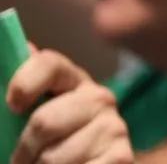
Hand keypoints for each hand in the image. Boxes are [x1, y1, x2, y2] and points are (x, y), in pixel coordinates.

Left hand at [6, 49, 131, 163]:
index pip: (48, 64)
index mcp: (71, 81)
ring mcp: (114, 128)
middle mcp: (99, 98)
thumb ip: (26, 90)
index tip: (12, 106)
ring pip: (54, 158)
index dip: (25, 82)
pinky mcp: (123, 157)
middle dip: (24, 150)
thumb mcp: (25, 117)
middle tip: (23, 161)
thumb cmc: (47, 145)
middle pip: (44, 122)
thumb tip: (26, 46)